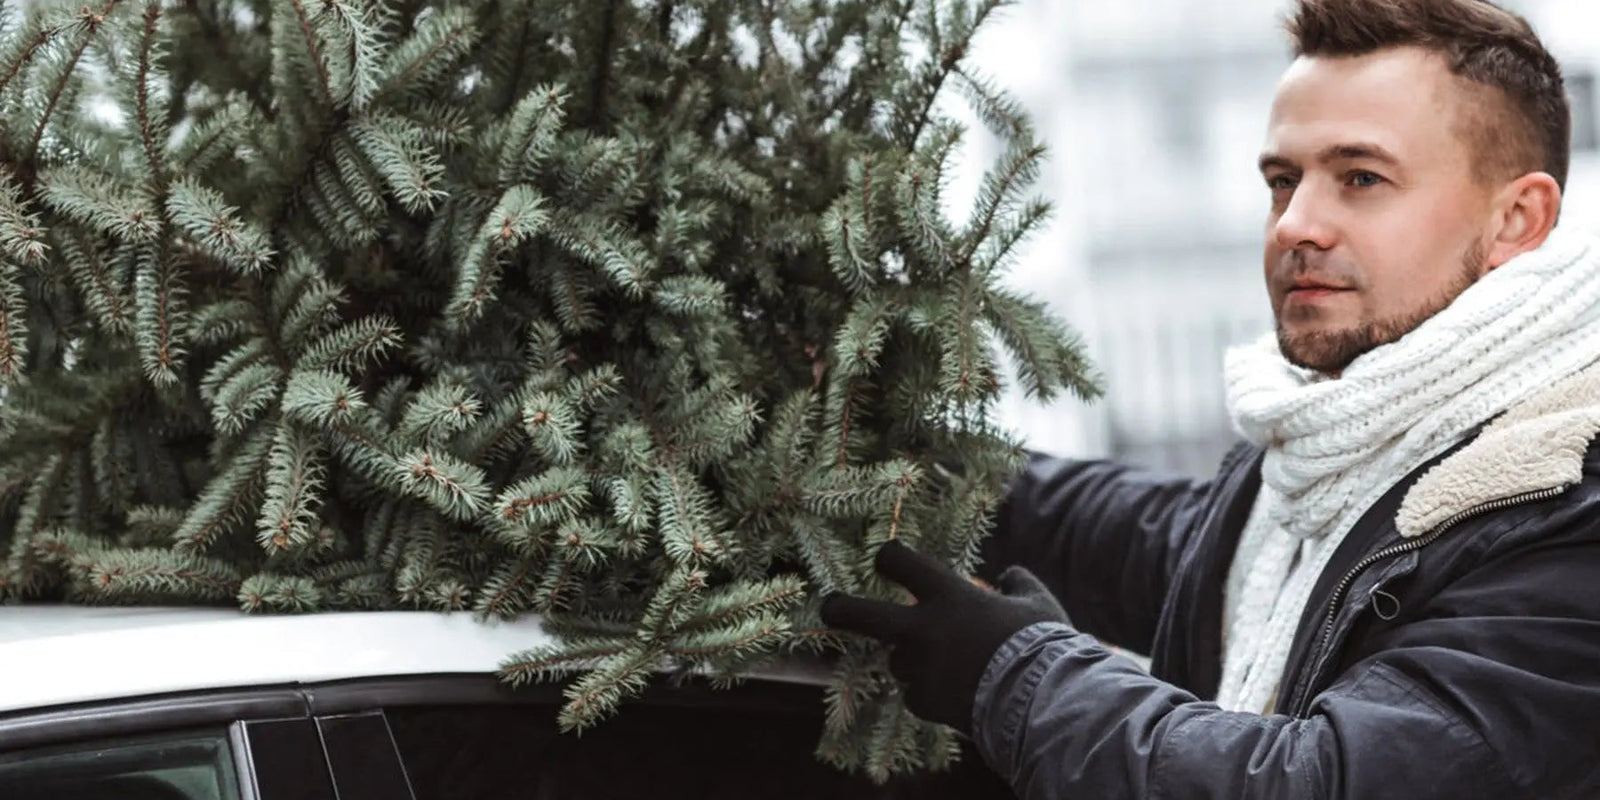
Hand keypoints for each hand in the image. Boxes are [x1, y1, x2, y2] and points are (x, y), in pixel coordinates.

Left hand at [819, 539, 1070, 732]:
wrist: (1042, 704)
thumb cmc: (1043, 646)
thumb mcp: (1036, 604)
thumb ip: (1018, 584)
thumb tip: (1009, 574)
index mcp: (949, 596)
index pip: (900, 561)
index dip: (888, 558)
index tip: (884, 560)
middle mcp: (924, 629)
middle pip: (864, 614)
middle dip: (840, 609)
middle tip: (828, 607)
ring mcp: (919, 668)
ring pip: (898, 660)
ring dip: (913, 660)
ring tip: (953, 667)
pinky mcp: (923, 703)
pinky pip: (915, 693)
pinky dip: (929, 693)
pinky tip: (957, 694)